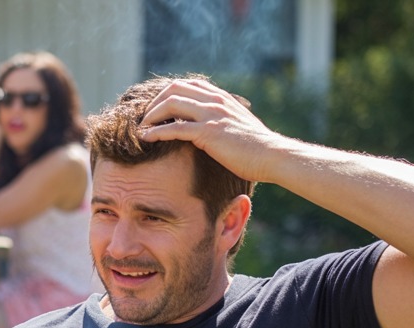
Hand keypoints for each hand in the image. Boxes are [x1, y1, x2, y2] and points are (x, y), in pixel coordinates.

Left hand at [138, 78, 282, 183]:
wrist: (272, 156)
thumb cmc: (256, 147)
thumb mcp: (238, 125)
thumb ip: (224, 119)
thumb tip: (212, 125)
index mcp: (221, 98)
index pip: (188, 84)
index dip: (167, 93)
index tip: (156, 108)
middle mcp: (215, 101)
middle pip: (174, 89)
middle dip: (154, 102)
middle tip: (144, 118)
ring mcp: (212, 115)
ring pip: (170, 104)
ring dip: (151, 115)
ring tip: (141, 127)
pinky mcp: (208, 133)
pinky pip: (175, 128)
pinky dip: (156, 132)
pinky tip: (146, 138)